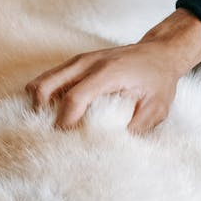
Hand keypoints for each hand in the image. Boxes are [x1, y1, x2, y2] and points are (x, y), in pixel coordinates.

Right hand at [26, 9, 200, 131]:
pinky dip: (46, 98)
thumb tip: (111, 147)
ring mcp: (78, 61)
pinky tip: (59, 112)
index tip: (66, 142)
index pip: (74, 99)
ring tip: (53, 125)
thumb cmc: (158, 81)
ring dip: (40, 106)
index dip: (65, 124)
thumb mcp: (156, 109)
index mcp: (108, 73)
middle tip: (53, 134)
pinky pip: (49, 80)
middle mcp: (87, 63)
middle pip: (44, 87)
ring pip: (41, 82)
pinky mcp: (74, 63)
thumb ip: (134, 128)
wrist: (159, 53)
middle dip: (41, 115)